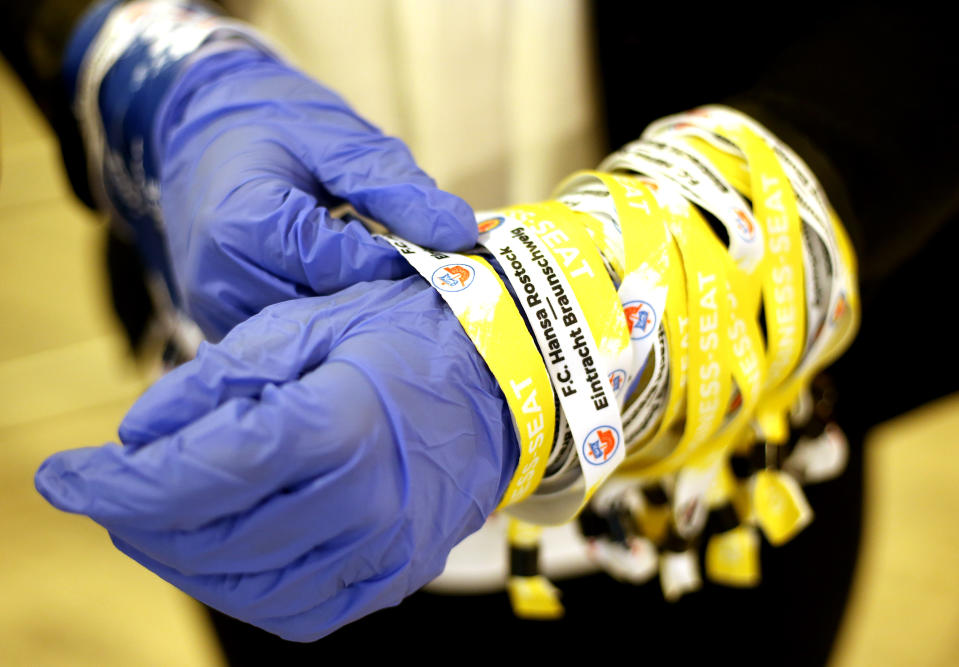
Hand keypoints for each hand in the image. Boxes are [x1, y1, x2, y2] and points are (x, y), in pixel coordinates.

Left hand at [35, 277, 515, 640]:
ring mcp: (385, 550)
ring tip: (153, 519)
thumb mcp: (312, 324)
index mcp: (340, 423)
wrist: (505, 379)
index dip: (117, 484)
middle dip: (137, 518)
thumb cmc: (409, 336)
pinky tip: (219, 553)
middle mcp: (365, 501)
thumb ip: (220, 377)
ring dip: (179, 557)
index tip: (60, 478)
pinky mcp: (395, 576)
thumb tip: (139, 434)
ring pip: (246, 584)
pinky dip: (240, 589)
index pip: (201, 472)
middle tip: (106, 490)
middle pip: (213, 534)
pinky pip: (299, 610)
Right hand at [67, 0, 476, 339]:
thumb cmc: (269, 121)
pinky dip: (326, 314)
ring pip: (311, 331)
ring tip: (389, 278)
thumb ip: (397, 188)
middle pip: (326, 309)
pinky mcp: (224, 322)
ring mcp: (219, 309)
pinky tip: (353, 288)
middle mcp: (222, 279)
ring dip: (355, 309)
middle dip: (381, 292)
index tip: (437, 249)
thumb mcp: (338, 139)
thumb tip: (460, 233)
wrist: (199, 125)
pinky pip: (289, 333)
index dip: (396, 259)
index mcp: (244, 224)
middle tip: (428, 273)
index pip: (343, 266)